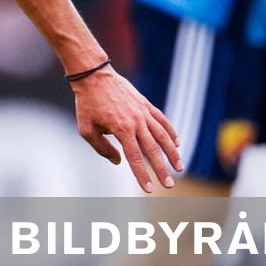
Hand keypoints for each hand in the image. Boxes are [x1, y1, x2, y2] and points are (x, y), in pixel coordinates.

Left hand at [71, 67, 181, 193]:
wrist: (94, 75)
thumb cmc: (87, 104)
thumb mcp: (86, 129)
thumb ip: (102, 148)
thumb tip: (119, 161)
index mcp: (122, 130)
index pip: (135, 158)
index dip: (142, 175)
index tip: (149, 189)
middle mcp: (137, 122)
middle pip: (153, 150)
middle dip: (162, 169)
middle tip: (169, 185)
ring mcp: (143, 112)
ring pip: (163, 135)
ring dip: (173, 153)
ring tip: (180, 167)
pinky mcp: (146, 104)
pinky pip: (162, 120)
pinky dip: (171, 132)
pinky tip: (177, 143)